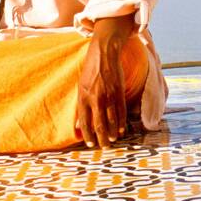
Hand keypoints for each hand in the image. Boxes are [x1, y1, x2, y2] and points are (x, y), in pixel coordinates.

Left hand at [76, 14, 134, 147]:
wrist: (104, 53)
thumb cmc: (90, 70)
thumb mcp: (80, 86)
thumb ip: (81, 105)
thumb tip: (78, 124)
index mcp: (83, 98)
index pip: (85, 122)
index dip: (88, 135)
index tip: (90, 143)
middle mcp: (95, 99)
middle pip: (99, 125)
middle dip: (101, 138)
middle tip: (104, 146)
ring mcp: (108, 96)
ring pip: (112, 121)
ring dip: (113, 133)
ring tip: (113, 141)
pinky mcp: (119, 92)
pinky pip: (121, 112)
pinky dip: (122, 123)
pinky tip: (122, 130)